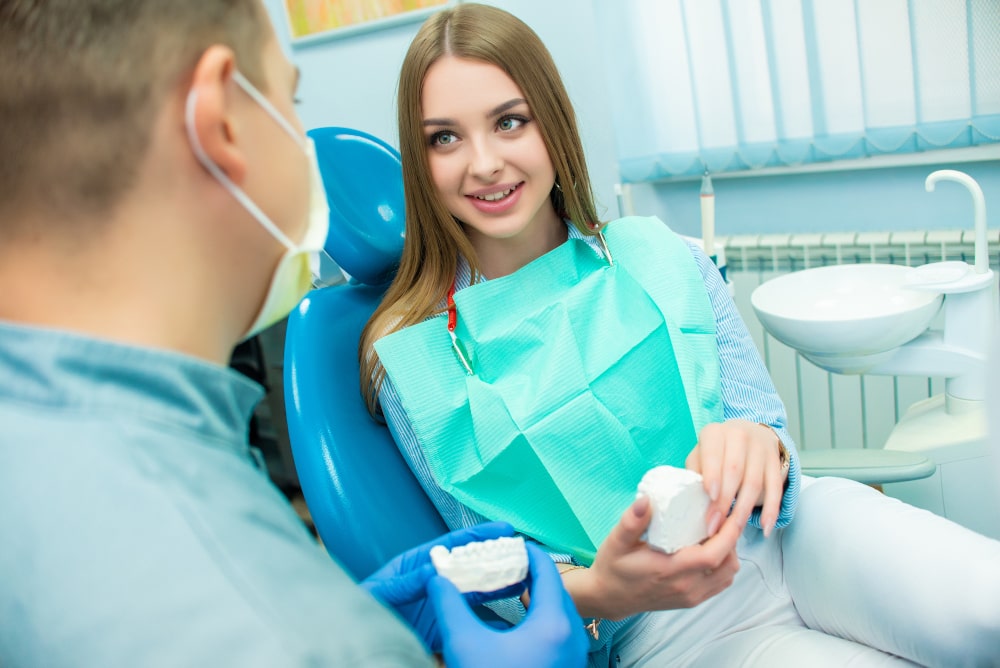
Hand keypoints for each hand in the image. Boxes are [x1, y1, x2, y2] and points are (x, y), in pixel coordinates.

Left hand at [361, 521, 519, 650]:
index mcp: (417, 563)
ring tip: (523, 578)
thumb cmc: (360, 608)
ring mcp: (440, 603)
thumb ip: (406, 582)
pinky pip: (469, 619)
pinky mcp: (442, 626)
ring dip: (498, 584)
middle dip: (496, 558)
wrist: (354, 640)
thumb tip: (432, 569)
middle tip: (522, 553)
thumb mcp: (381, 592)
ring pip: (475, 591)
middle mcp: (433, 580)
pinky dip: (488, 615)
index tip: (503, 529)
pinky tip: (506, 611)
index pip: (453, 545)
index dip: (479, 535)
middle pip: (470, 565)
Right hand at [429, 542, 588, 667]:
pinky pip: (557, 630)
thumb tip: (435, 578)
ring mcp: (573, 655)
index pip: (546, 569)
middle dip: (528, 571)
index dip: (524, 551)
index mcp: (554, 622)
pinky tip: (514, 622)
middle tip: (501, 562)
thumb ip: (449, 606)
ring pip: (557, 610)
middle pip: (554, 587)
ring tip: (506, 587)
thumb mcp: (464, 646)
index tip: (504, 543)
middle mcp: (572, 635)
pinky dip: (539, 616)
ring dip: (534, 595)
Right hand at [565, 496, 739, 620]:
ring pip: (728, 574)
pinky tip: (712, 549)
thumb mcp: (616, 542)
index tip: (732, 512)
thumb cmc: (614, 567)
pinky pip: (721, 583)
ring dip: (730, 552)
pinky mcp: (692, 600)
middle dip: (732, 538)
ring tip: (717, 531)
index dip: (728, 533)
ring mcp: (691, 596)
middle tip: (723, 515)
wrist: (610, 597)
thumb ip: (631, 522)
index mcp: (670, 570)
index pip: (712, 555)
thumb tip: (646, 500)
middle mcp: (686, 587)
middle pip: (728, 564)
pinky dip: (724, 565)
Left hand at [686, 419, 785, 537]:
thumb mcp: (700, 454)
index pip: (714, 454)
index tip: (711, 497)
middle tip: (715, 524)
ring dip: (744, 509)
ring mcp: (760, 448)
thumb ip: (694, 472)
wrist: (747, 432)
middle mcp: (739, 436)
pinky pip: (775, 487)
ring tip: (734, 529)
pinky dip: (772, 509)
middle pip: (734, 471)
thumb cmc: (715, 451)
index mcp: (714, 433)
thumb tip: (691, 501)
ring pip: (754, 482)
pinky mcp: (775, 462)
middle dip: (725, 501)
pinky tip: (766, 527)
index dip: (713, 475)